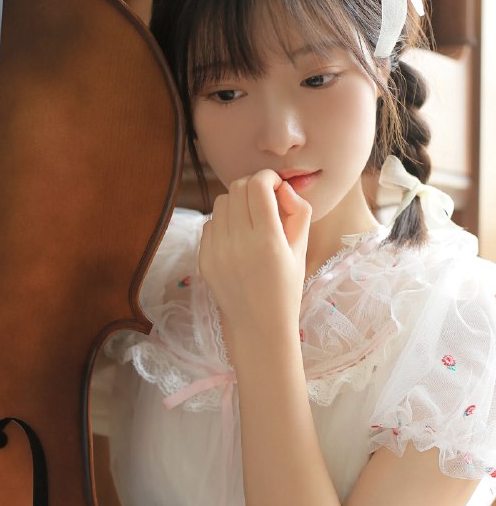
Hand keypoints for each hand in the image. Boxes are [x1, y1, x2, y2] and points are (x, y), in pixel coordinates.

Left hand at [198, 170, 311, 346]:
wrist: (259, 327)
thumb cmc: (286, 288)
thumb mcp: (301, 250)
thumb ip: (298, 211)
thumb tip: (282, 187)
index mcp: (268, 241)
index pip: (258, 186)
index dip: (268, 178)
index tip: (275, 187)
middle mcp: (239, 244)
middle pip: (237, 188)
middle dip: (252, 187)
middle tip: (263, 201)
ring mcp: (217, 252)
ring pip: (221, 202)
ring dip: (236, 203)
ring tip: (249, 220)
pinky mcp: (204, 260)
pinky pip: (210, 224)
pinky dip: (223, 223)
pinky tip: (237, 239)